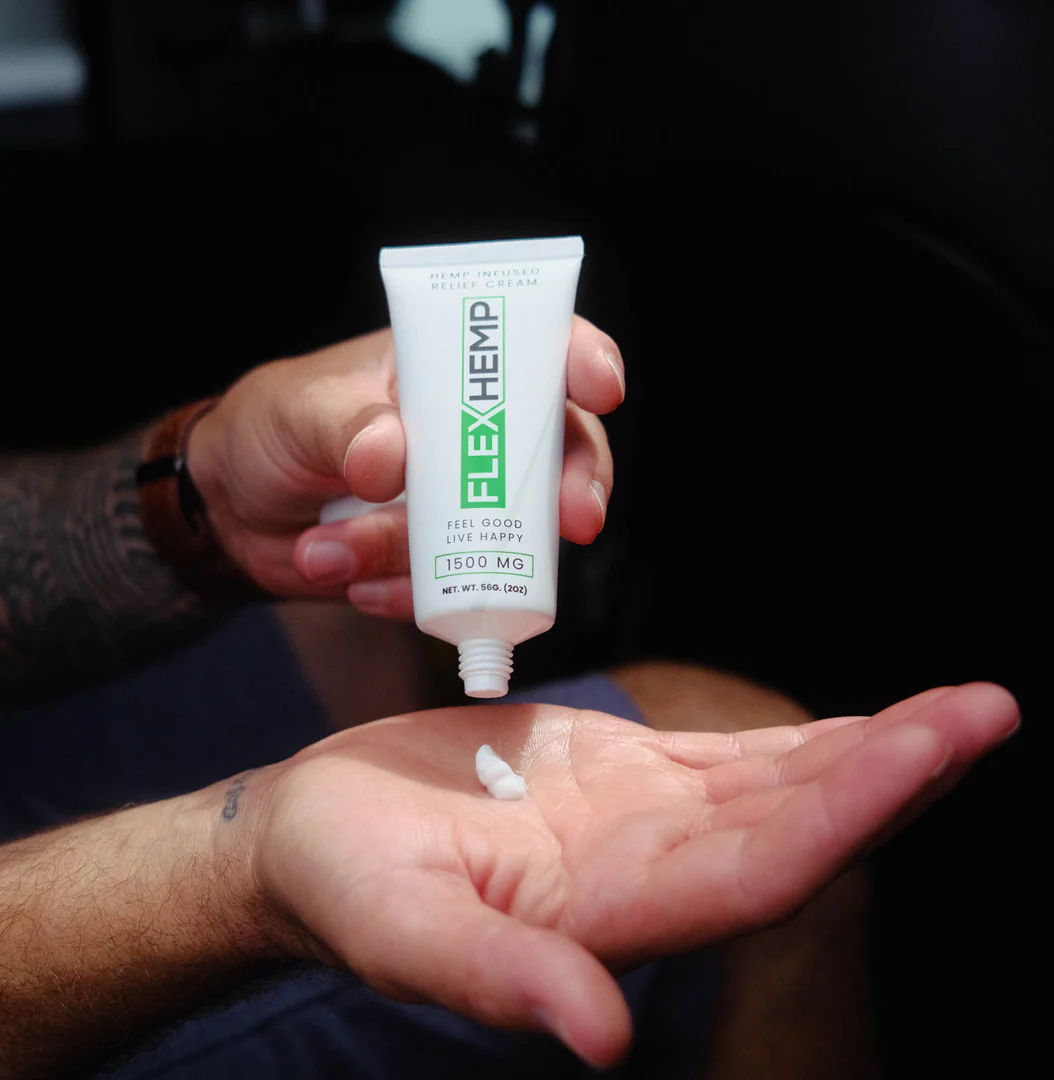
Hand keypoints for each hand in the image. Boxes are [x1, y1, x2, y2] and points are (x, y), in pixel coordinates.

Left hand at [187, 319, 623, 611]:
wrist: (230, 513)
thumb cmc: (270, 429)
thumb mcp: (298, 412)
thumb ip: (345, 428)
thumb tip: (391, 458)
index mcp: (448, 373)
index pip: (537, 350)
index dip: (583, 361)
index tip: (600, 390)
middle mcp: (473, 436)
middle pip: (563, 454)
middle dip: (572, 489)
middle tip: (571, 524)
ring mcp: (462, 504)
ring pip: (506, 536)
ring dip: (425, 557)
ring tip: (337, 552)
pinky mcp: (440, 561)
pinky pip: (455, 587)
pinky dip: (405, 594)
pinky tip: (350, 581)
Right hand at [233, 682, 1017, 1068]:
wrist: (320, 834)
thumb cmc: (342, 881)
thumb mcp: (400, 926)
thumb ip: (496, 979)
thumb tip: (605, 1040)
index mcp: (606, 915)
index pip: (756, 873)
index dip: (844, 816)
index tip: (926, 750)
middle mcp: (647, 874)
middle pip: (797, 829)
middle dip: (895, 774)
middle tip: (984, 712)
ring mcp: (641, 823)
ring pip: (780, 788)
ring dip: (871, 750)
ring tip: (959, 709)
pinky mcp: (619, 776)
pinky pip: (732, 760)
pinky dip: (804, 742)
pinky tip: (865, 728)